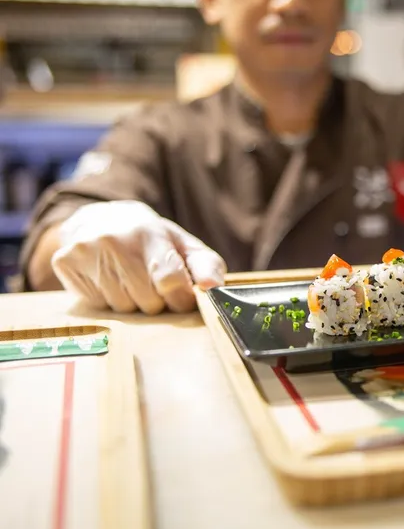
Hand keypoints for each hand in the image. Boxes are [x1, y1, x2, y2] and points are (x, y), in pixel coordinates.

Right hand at [52, 201, 225, 313]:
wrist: (99, 219)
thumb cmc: (150, 240)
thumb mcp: (182, 245)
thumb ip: (206, 264)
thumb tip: (213, 288)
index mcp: (150, 232)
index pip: (171, 280)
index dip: (182, 298)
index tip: (182, 297)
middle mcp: (115, 240)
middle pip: (149, 302)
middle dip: (158, 300)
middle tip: (152, 282)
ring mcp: (87, 250)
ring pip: (124, 309)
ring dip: (133, 302)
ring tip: (129, 279)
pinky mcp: (65, 262)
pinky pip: (98, 306)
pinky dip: (108, 300)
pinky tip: (109, 279)